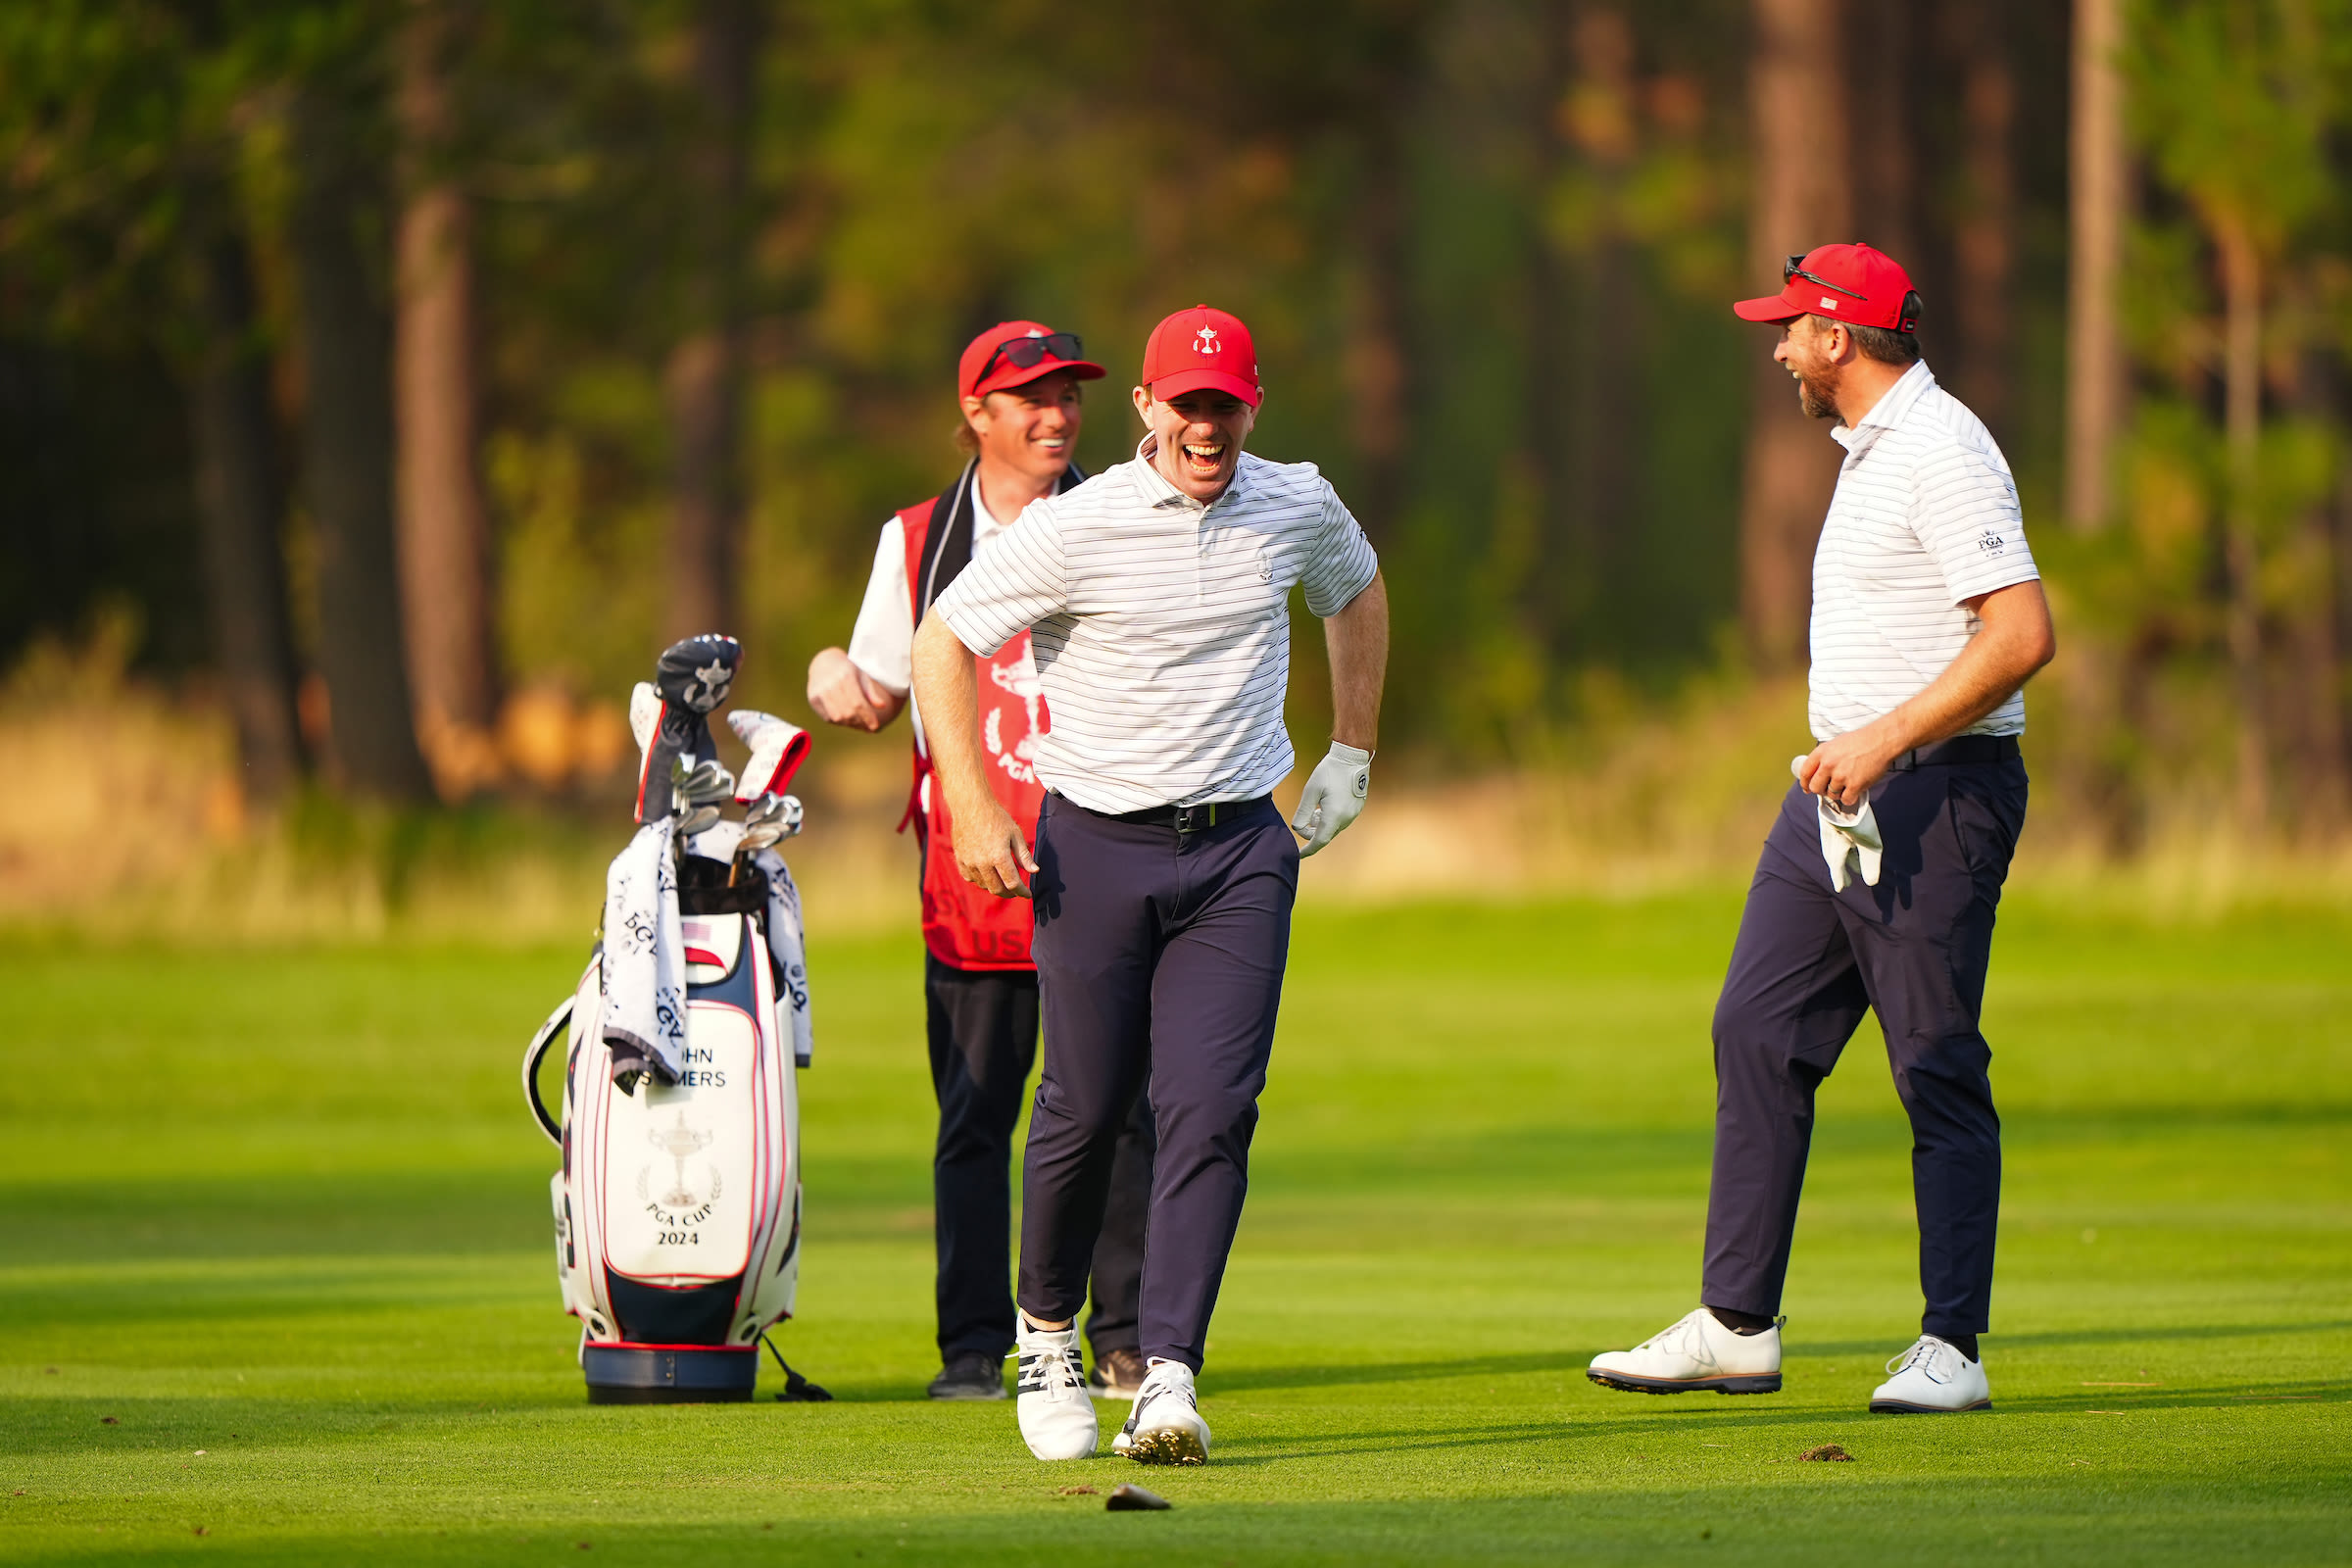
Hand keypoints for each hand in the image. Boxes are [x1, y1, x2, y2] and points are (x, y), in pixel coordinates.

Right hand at [806, 647, 895, 731]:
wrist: (823, 663)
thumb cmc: (847, 670)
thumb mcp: (861, 675)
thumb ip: (871, 692)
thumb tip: (883, 706)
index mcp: (845, 677)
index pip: (858, 703)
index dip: (867, 717)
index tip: (875, 726)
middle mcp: (831, 685)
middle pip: (848, 712)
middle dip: (860, 723)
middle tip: (869, 728)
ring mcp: (820, 693)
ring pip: (837, 717)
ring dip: (851, 724)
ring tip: (860, 725)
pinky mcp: (813, 700)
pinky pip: (828, 718)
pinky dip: (840, 722)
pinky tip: (848, 720)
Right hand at [950, 792, 1037, 897]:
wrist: (970, 806)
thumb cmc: (996, 817)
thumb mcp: (1015, 834)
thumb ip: (1024, 855)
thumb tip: (1034, 871)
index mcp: (999, 857)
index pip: (1013, 883)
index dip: (1022, 892)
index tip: (1028, 894)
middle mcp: (982, 863)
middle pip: (997, 889)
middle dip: (1009, 893)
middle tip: (1016, 891)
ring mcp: (969, 863)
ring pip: (984, 885)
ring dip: (995, 887)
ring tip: (1003, 880)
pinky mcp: (960, 860)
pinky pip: (970, 878)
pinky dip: (980, 880)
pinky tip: (987, 875)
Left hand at [1291, 742, 1371, 856]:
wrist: (1351, 757)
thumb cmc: (1329, 771)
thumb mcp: (1310, 791)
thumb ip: (1303, 812)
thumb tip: (1297, 828)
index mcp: (1334, 815)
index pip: (1319, 841)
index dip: (1308, 849)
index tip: (1299, 855)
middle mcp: (1346, 818)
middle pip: (1326, 835)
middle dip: (1312, 832)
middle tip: (1304, 820)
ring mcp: (1353, 814)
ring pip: (1333, 828)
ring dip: (1321, 825)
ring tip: (1314, 810)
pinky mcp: (1356, 808)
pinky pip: (1341, 821)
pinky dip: (1330, 819)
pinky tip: (1325, 806)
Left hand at [1794, 724, 1900, 809]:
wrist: (1881, 740)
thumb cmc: (1861, 740)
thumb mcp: (1835, 743)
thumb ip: (1824, 757)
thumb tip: (1817, 772)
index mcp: (1821, 752)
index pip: (1805, 773)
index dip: (1805, 783)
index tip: (1807, 788)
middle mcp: (1828, 764)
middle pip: (1815, 787)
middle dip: (1821, 790)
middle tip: (1829, 788)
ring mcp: (1841, 776)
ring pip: (1831, 795)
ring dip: (1838, 793)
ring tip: (1848, 784)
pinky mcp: (1855, 785)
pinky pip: (1846, 800)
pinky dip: (1850, 798)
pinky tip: (1854, 791)